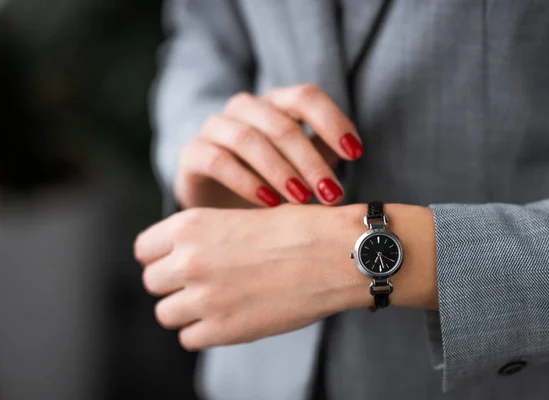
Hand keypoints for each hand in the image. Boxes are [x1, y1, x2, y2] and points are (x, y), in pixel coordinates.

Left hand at [134, 203, 437, 350]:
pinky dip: (204, 331)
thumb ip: (205, 238)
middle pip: (152, 282)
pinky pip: (189, 338)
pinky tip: (230, 316)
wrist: (335, 254)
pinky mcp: (223, 330)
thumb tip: (182, 258)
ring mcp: (203, 298)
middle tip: (203, 282)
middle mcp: (188, 261)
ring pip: (166, 314)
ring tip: (218, 301)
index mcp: (190, 226)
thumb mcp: (241, 218)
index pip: (143, 249)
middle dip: (173, 284)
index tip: (176, 261)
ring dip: (186, 310)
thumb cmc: (298, 229)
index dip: (159, 256)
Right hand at [175, 84, 362, 208]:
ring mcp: (216, 127)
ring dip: (280, 170)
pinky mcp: (193, 152)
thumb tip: (353, 147)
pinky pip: (218, 160)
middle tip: (331, 193)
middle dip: (310, 160)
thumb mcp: (302, 166)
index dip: (333, 121)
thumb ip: (324, 154)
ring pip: (249, 138)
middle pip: (281, 123)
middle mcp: (245, 107)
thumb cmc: (270, 180)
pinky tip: (268, 203)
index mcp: (276, 103)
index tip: (356, 153)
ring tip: (303, 200)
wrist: (219, 201)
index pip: (306, 96)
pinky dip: (246, 181)